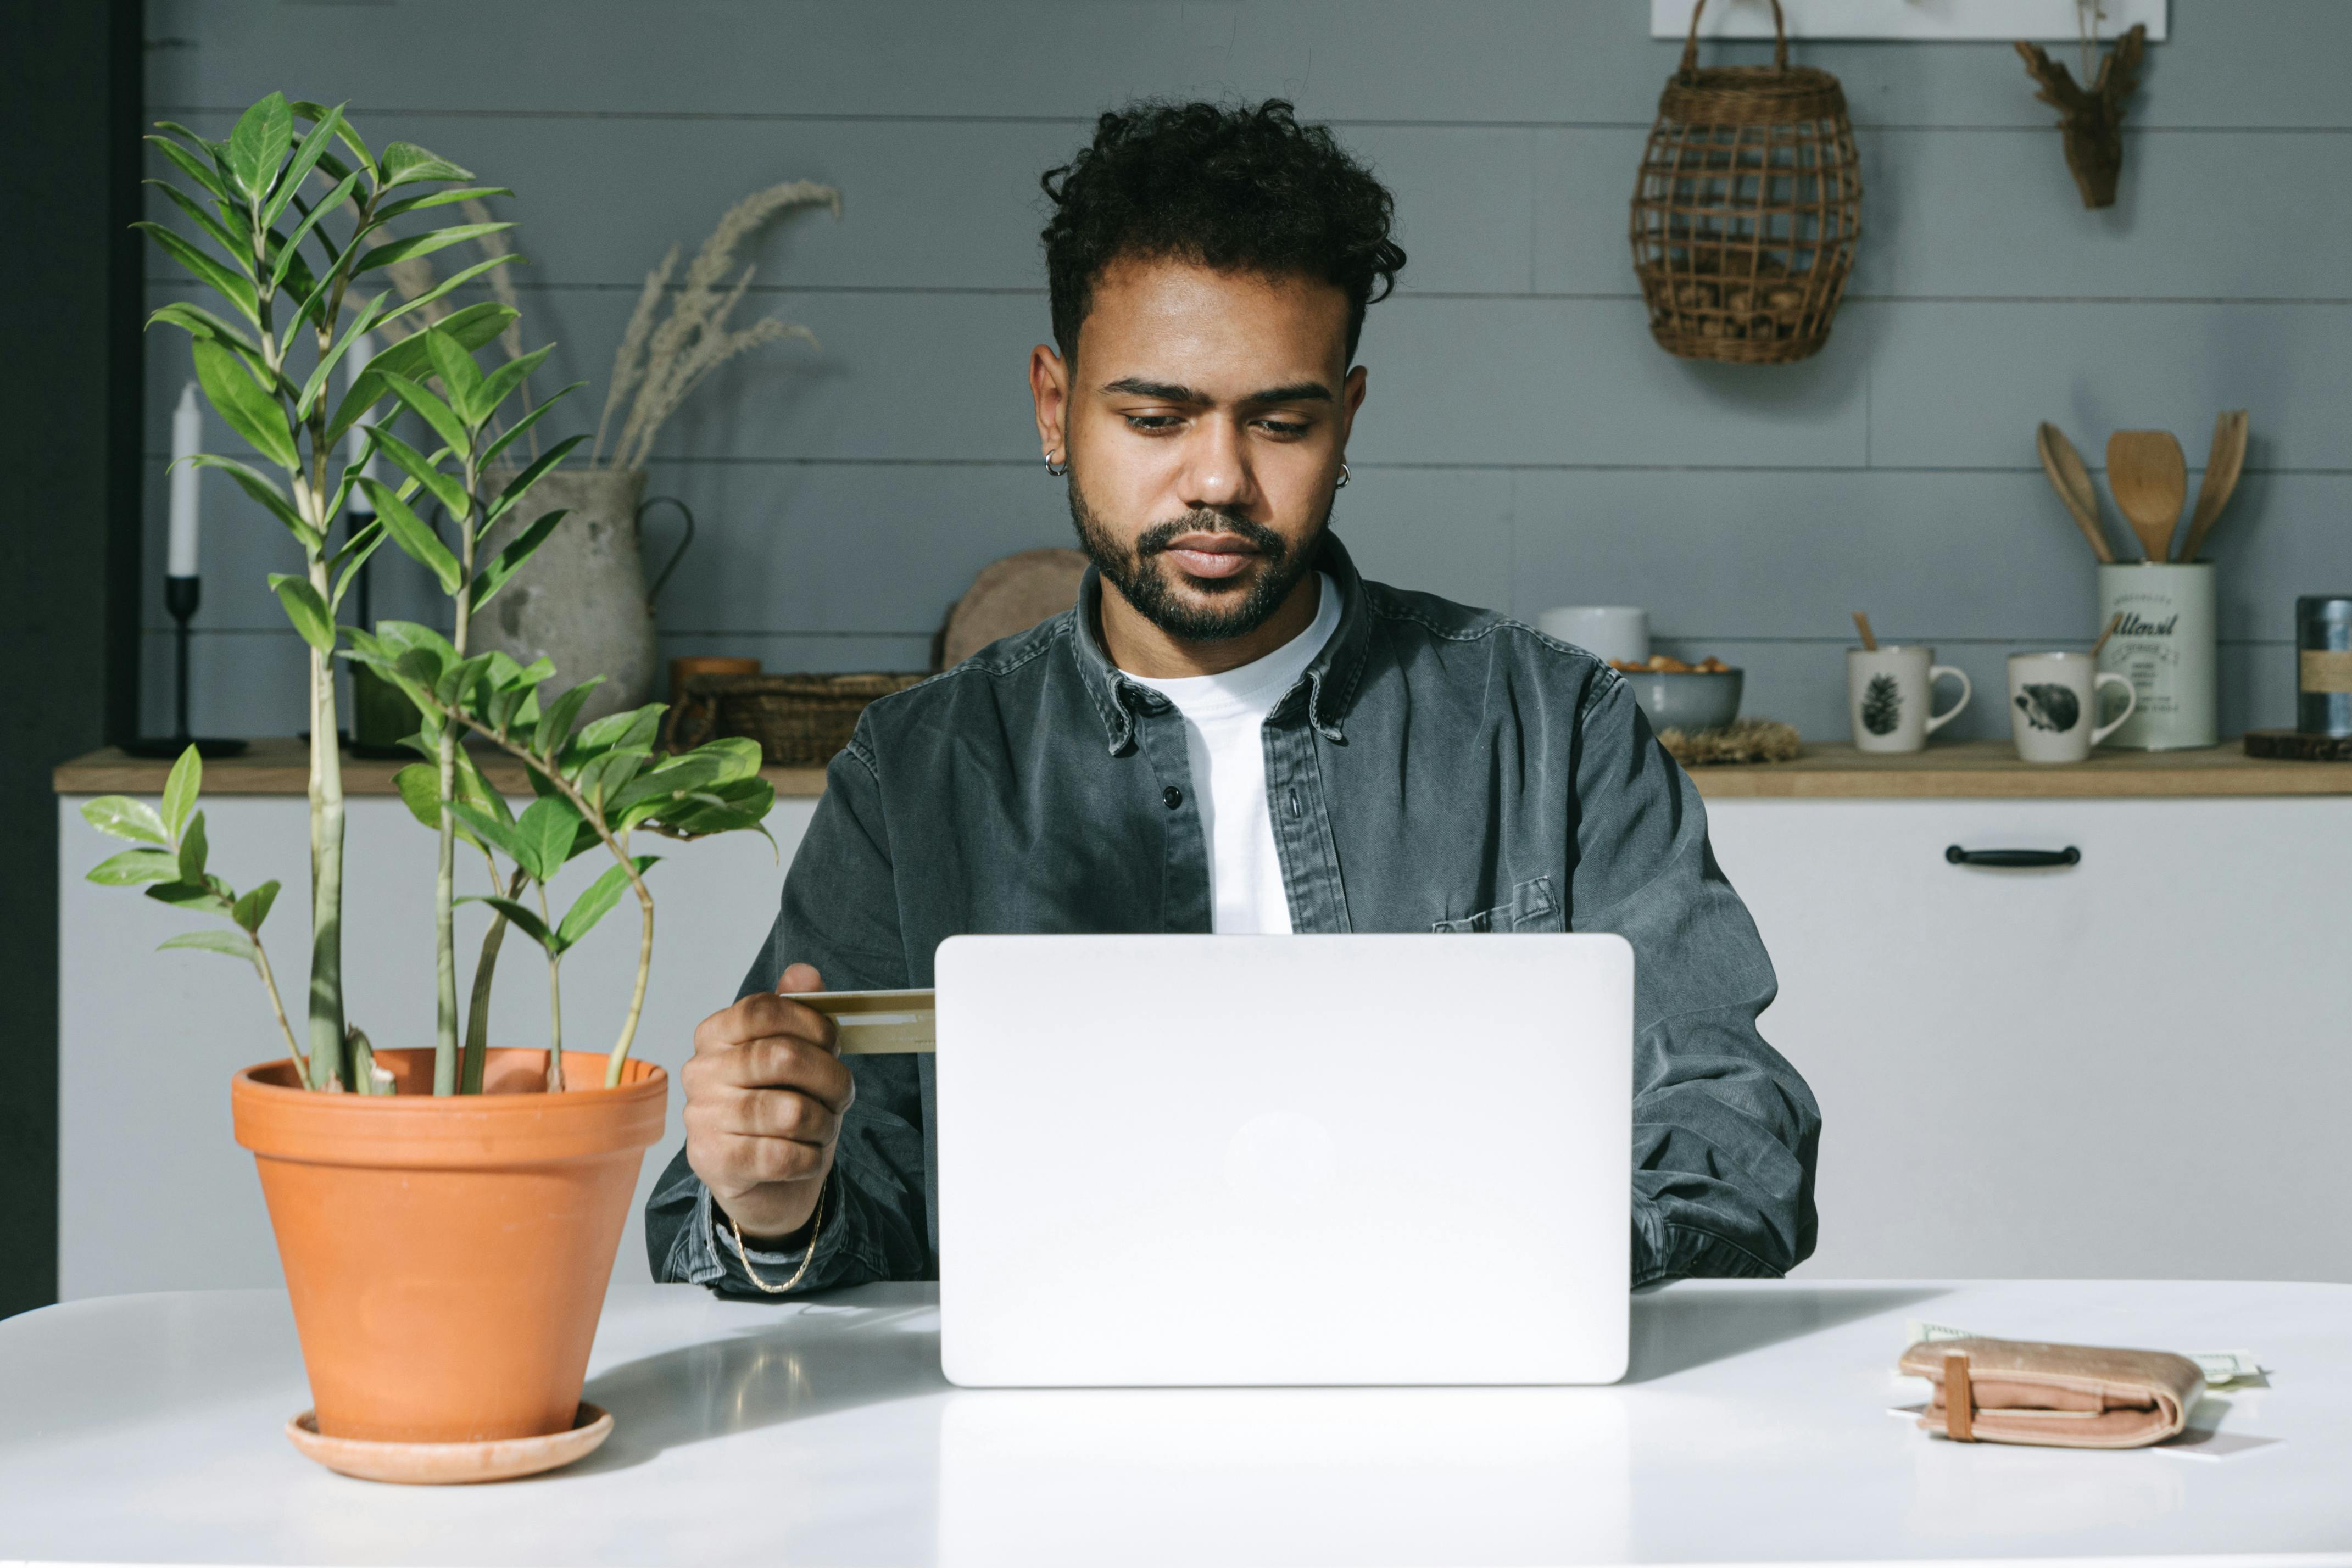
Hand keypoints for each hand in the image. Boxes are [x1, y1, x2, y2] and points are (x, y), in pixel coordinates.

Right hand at [683, 962, 854, 1243]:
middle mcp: (701, 1071)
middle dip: (831, 1078)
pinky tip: (808, 1155)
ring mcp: (702, 1116)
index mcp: (715, 1034)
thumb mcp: (793, 1053)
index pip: (763, 1009)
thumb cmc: (780, 1105)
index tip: (833, 1042)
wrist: (760, 1180)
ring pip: (791, 1111)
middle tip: (843, 1093)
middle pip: (782, 1057)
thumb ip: (798, 1010)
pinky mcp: (714, 1160)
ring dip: (824, 1122)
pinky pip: (782, 1155)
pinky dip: (810, 1157)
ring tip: (824, 1126)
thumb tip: (804, 973)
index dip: (811, 1023)